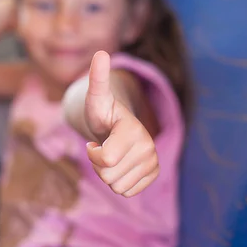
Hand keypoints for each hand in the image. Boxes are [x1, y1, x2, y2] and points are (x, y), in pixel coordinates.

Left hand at [85, 51, 158, 197]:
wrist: (116, 124)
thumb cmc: (103, 111)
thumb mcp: (96, 97)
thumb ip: (98, 78)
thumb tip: (101, 53)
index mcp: (134, 130)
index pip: (104, 160)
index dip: (93, 154)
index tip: (94, 141)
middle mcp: (148, 147)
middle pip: (109, 177)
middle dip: (99, 166)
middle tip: (103, 148)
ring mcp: (152, 162)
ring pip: (117, 187)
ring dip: (108, 174)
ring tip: (111, 155)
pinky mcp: (153, 173)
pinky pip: (127, 192)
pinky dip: (119, 182)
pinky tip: (120, 165)